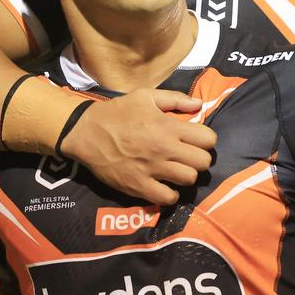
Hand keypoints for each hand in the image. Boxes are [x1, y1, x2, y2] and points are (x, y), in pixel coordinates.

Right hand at [59, 88, 217, 204]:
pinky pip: (167, 198)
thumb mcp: (146, 96)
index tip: (196, 140)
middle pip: (203, 162)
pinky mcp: (138, 186)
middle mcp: (164, 149)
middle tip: (188, 157)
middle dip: (200, 159)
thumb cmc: (118, 113)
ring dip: (187, 176)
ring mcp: (152, 169)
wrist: (86, 132)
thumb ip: (175, 99)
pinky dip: (171, 194)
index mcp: (168, 126)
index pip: (208, 139)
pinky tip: (165, 185)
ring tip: (177, 170)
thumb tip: (199, 106)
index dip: (205, 140)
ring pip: (189, 180)